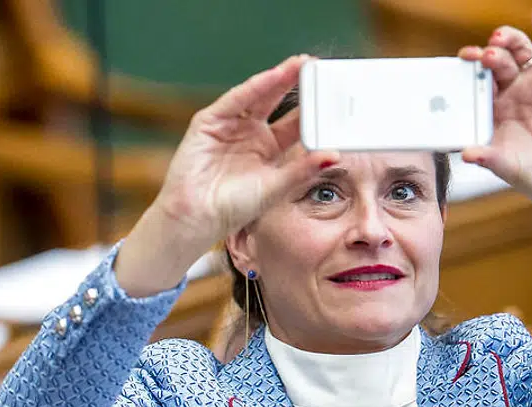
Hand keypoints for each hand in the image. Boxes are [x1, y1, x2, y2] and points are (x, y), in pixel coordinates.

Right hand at [116, 56, 337, 296]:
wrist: (196, 218)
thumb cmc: (233, 208)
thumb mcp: (276, 186)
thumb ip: (303, 169)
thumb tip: (334, 154)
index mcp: (269, 149)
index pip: (296, 122)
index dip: (314, 108)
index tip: (335, 95)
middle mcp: (250, 133)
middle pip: (278, 101)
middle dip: (298, 84)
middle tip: (319, 67)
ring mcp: (229, 125)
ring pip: (258, 95)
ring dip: (278, 79)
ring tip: (300, 64)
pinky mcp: (209, 123)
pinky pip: (234, 100)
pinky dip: (253, 88)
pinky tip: (271, 78)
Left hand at [458, 8, 531, 229]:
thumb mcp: (507, 167)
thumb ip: (488, 158)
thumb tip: (466, 154)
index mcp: (495, 111)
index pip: (478, 84)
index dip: (468, 73)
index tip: (457, 66)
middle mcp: (514, 94)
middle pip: (497, 64)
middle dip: (485, 56)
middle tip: (475, 55)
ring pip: (522, 53)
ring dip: (509, 41)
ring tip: (497, 39)